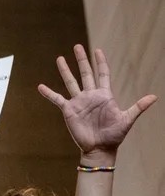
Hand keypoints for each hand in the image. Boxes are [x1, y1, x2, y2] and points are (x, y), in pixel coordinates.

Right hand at [39, 45, 156, 163]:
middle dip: (81, 60)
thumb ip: (138, 107)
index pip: (102, 74)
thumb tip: (154, 97)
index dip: (100, 62)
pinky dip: (49, 93)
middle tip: (77, 46)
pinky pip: (57, 99)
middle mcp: (90, 96)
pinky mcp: (69, 111)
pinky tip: (40, 86)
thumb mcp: (127, 119)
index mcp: (104, 95)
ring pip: (70, 82)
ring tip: (60, 58)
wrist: (100, 149)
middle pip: (85, 73)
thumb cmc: (115, 135)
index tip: (97, 50)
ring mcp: (79, 102)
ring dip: (65, 70)